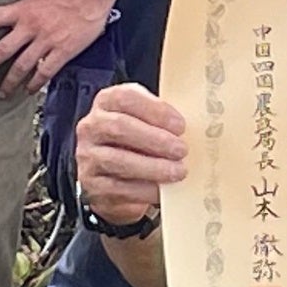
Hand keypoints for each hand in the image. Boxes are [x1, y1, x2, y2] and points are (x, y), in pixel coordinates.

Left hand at [0, 0, 114, 92]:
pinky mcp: (62, 51)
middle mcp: (30, 27)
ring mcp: (46, 41)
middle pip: (1, 50)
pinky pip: (44, 72)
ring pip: (21, 66)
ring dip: (9, 82)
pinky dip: (35, 83)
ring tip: (1, 93)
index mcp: (22, 10)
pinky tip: (28, 91)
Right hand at [73, 83, 189, 228]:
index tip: (180, 124)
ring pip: (118, 160)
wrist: (112, 179)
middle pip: (120, 127)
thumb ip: (162, 119)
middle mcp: (91, 127)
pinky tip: (163, 189)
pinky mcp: (93, 185)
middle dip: (155, 139)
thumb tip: (198, 124)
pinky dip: (145, 189)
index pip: (125, 97)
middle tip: (181, 149)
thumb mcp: (146, 123)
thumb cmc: (135, 143)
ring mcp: (89, 157)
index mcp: (106, 103)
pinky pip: (119, 188)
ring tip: (178, 171)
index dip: (155, 110)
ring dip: (153, 167)